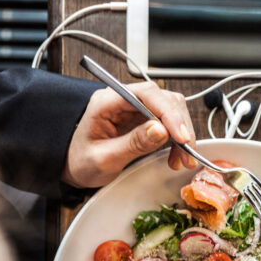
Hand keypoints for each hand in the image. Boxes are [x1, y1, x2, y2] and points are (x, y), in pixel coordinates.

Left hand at [64, 82, 197, 187]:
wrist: (73, 166)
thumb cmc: (81, 161)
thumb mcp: (104, 158)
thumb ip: (132, 144)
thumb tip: (160, 130)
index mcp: (107, 101)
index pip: (145, 94)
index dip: (167, 113)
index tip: (180, 136)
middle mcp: (123, 99)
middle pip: (163, 99)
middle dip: (179, 126)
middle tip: (186, 152)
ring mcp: (135, 108)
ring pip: (171, 109)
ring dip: (182, 133)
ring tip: (182, 158)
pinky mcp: (143, 118)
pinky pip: (168, 122)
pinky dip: (178, 138)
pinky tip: (177, 155)